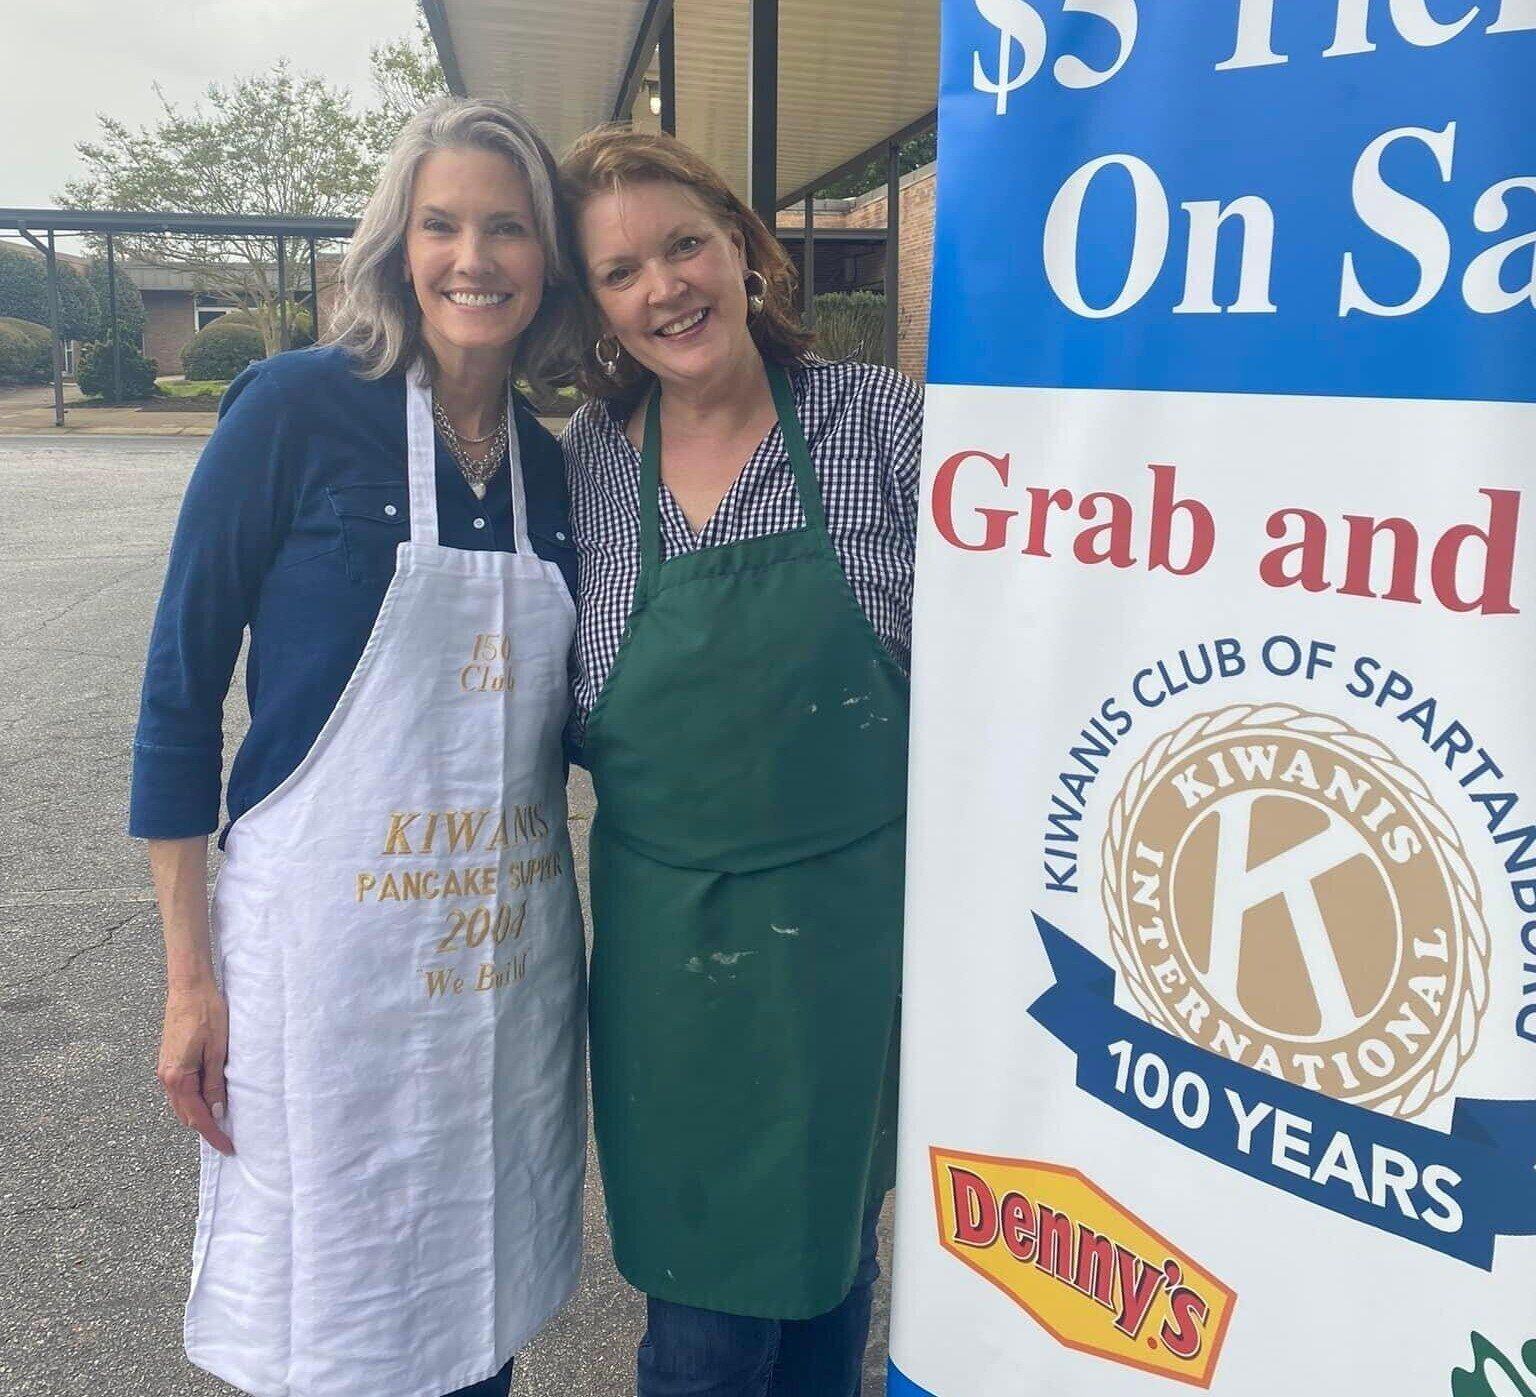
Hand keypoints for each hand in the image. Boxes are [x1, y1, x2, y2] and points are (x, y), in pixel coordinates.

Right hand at [158, 982, 234, 1154]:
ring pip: (182, 1104)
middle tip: (229, 1138)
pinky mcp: (168, 1062)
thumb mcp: (217, 1049)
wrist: (188, 988)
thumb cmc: (207, 1013)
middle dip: (206, 1128)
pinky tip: (209, 1098)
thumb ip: (215, 1082)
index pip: (197, 1116)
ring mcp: (164, 1070)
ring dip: (199, 1115)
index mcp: (178, 1076)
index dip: (213, 1134)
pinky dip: (193, 1100)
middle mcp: (166, 1077)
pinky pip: (180, 1090)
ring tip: (222, 1122)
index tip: (228, 1147)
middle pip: (186, 1114)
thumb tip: (217, 1110)